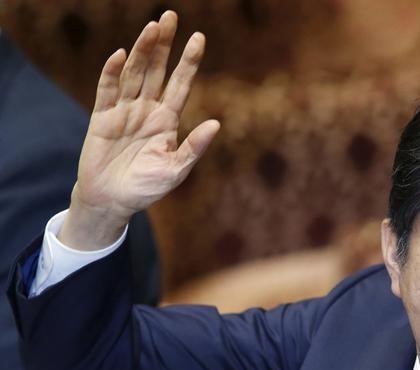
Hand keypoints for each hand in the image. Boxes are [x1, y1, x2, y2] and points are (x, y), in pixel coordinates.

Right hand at [60, 11, 219, 249]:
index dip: (188, 61)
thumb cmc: (147, 188)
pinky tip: (119, 55)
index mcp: (167, 120)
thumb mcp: (176, 170)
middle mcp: (146, 109)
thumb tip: (217, 124)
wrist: (113, 201)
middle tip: (170, 16)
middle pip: (156, 70)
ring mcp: (124, 111)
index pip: (180, 84)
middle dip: (163, 44)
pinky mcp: (102, 117)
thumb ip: (194, 148)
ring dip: (141, 51)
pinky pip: (107, 90)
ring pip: (134, 73)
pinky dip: (112, 73)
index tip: (198, 38)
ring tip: (152, 28)